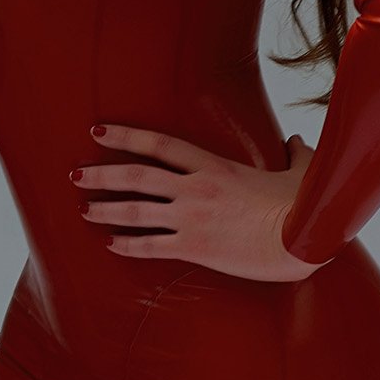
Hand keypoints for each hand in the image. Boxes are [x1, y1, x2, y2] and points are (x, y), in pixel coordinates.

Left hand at [71, 125, 320, 282]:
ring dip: (105, 209)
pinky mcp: (195, 247)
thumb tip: (297, 141)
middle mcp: (195, 188)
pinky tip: (111, 244)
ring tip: (84, 209)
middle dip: (101, 174)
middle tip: (76, 174)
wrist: (302, 240)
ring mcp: (192, 218)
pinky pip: (151, 247)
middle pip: (136, 175)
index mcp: (214, 165)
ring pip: (136, 210)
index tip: (99, 131)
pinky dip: (128, 245)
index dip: (125, 135)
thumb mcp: (300, 170)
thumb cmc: (303, 206)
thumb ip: (294, 153)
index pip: (159, 143)